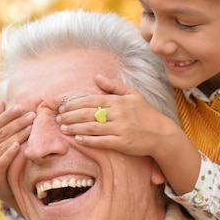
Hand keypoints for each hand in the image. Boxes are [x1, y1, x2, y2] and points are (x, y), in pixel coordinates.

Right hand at [0, 101, 34, 211]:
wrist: (10, 191)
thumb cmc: (11, 163)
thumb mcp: (7, 142)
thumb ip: (3, 124)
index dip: (8, 115)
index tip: (21, 107)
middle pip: (2, 133)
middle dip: (17, 123)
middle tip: (32, 116)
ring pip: (2, 146)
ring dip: (16, 136)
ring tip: (29, 129)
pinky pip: (0, 163)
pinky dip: (8, 154)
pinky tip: (17, 146)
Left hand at [57, 74, 174, 157]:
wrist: (161, 134)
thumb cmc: (146, 114)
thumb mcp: (133, 95)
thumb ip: (115, 86)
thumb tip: (97, 77)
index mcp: (118, 101)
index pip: (91, 100)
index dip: (74, 104)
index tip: (62, 107)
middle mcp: (118, 113)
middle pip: (88, 113)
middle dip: (70, 116)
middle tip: (58, 118)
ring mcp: (120, 128)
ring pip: (92, 127)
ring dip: (75, 128)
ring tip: (63, 128)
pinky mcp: (122, 142)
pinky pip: (101, 141)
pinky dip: (88, 140)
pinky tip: (77, 139)